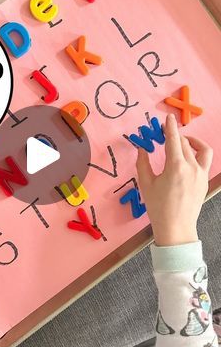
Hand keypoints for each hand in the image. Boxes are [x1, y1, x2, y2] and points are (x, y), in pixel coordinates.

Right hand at [136, 113, 212, 246]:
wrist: (176, 228)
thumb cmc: (158, 208)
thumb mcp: (146, 184)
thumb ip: (142, 163)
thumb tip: (141, 149)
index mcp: (176, 167)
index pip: (173, 140)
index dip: (169, 127)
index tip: (167, 118)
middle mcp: (191, 167)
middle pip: (185, 143)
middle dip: (175, 136)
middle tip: (164, 135)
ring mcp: (201, 174)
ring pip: (200, 150)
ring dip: (192, 142)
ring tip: (183, 142)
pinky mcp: (204, 181)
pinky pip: (204, 161)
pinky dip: (198, 153)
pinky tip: (187, 157)